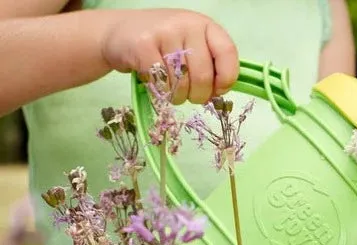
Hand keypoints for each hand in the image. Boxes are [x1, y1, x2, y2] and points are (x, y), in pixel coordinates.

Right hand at [101, 9, 237, 103]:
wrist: (119, 33)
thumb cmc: (162, 47)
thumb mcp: (191, 48)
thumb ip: (209, 65)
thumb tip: (220, 93)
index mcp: (204, 25)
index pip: (227, 53)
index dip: (226, 79)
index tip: (216, 90)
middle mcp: (187, 24)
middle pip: (203, 76)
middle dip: (198, 96)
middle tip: (189, 95)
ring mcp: (164, 32)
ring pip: (182, 85)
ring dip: (177, 97)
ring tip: (170, 87)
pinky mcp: (143, 45)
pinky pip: (161, 84)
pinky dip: (160, 92)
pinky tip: (155, 81)